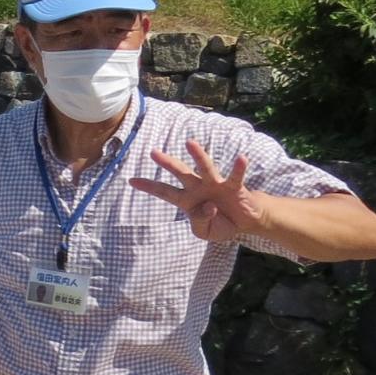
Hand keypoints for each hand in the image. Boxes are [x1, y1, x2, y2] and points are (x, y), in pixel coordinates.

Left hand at [131, 139, 266, 243]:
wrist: (244, 223)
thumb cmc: (220, 224)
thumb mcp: (204, 232)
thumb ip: (200, 221)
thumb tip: (208, 206)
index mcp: (186, 200)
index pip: (164, 192)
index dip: (149, 187)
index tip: (131, 180)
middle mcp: (198, 188)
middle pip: (180, 173)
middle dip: (167, 163)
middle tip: (152, 152)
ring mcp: (216, 185)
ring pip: (205, 168)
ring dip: (198, 156)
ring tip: (190, 143)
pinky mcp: (234, 187)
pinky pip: (236, 177)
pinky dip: (238, 168)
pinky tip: (241, 158)